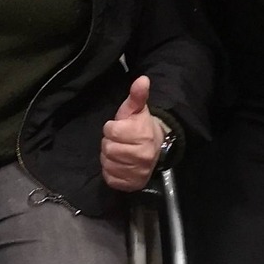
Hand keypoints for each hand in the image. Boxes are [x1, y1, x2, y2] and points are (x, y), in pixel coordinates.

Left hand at [100, 75, 167, 192]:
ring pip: (107, 163)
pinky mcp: (131, 184)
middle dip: (110, 142)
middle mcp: (142, 156)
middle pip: (107, 148)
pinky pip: (110, 177)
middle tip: (119, 141)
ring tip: (119, 152)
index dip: (112, 128)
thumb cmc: (140, 126)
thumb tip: (142, 79)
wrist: (155, 148)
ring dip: (109, 157)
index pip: (111, 131)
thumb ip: (137, 95)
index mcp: (142, 135)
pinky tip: (119, 164)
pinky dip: (111, 171)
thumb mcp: (137, 109)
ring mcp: (137, 172)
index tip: (119, 128)